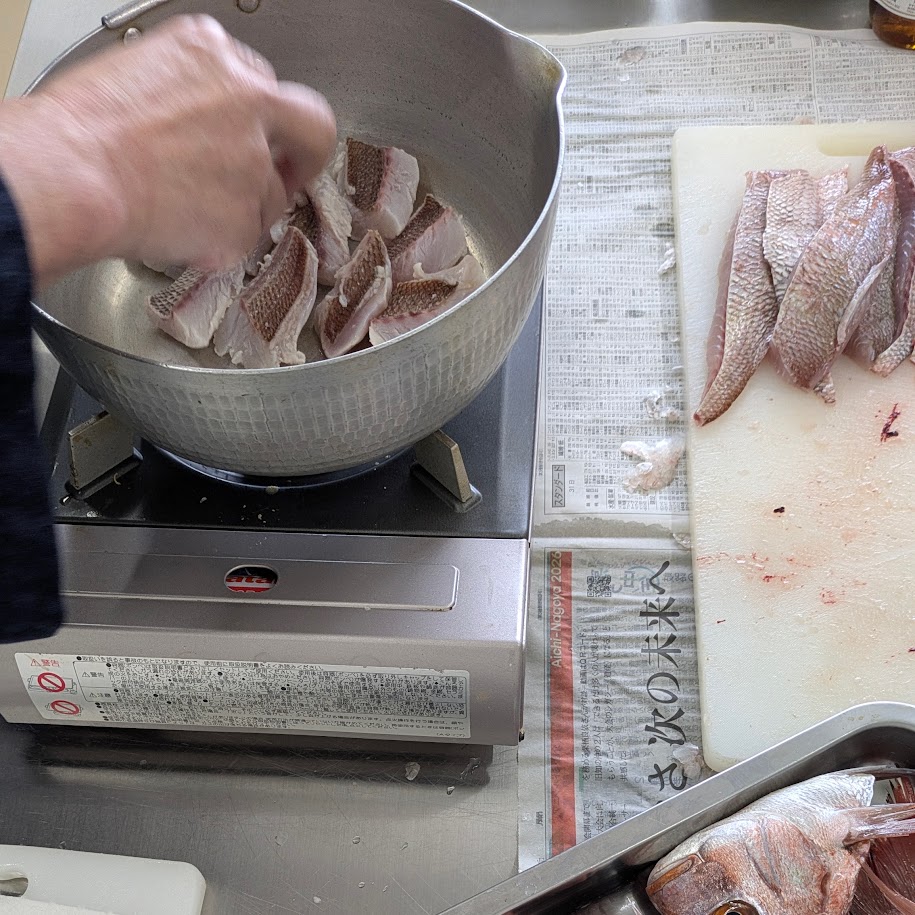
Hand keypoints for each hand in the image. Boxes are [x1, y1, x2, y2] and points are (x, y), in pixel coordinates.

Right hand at [0, 14, 336, 285]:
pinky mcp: (247, 218)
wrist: (74, 175)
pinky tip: (180, 232)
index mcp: (214, 55)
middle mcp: (248, 103)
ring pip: (270, 194)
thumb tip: (199, 126)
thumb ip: (191, 96)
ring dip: (241, 207)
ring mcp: (255, 164)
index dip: (258, 117)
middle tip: (290, 176)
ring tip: (187, 212)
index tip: (253, 133)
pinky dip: (217, 241)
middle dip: (305, 156)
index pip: (261, 84)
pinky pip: (244, 236)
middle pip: (311, 128)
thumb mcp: (137, 74)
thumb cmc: (82, 129)